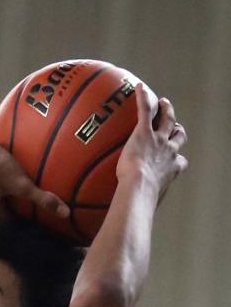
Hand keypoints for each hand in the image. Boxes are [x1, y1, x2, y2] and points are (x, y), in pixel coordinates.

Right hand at [0, 126, 68, 221]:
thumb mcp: (22, 186)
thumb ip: (42, 199)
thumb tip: (65, 214)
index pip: (9, 220)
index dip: (23, 221)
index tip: (37, 219)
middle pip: (8, 204)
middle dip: (22, 204)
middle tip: (39, 203)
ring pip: (6, 187)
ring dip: (18, 186)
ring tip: (35, 183)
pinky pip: (4, 171)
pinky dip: (15, 170)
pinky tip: (27, 162)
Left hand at [116, 85, 187, 201]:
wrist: (139, 187)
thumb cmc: (141, 199)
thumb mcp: (146, 202)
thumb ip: (142, 204)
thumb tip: (127, 219)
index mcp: (172, 169)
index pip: (179, 161)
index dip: (177, 157)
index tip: (174, 157)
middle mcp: (170, 151)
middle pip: (178, 134)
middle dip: (176, 127)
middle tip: (172, 121)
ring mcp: (158, 140)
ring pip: (168, 119)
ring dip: (166, 109)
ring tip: (163, 102)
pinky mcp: (144, 132)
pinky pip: (145, 110)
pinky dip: (144, 98)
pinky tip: (138, 87)